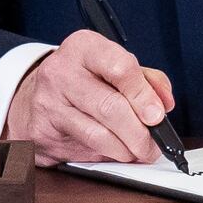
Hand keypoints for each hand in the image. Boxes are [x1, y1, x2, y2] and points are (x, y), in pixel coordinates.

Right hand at [5, 28, 179, 163]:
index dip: (143, 95)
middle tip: (152, 145)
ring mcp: (47, 102)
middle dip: (139, 133)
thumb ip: (146, 80)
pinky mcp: (41, 131)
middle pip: (111, 107)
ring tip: (136, 152)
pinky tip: (111, 152)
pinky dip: (104, 156)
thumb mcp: (114, 67)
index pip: (120, 67)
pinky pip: (82, 150)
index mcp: (83, 47)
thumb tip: (164, 103)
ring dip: (125, 150)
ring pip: (98, 135)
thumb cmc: (84, 81)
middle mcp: (61, 71)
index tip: (158, 115)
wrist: (38, 96)